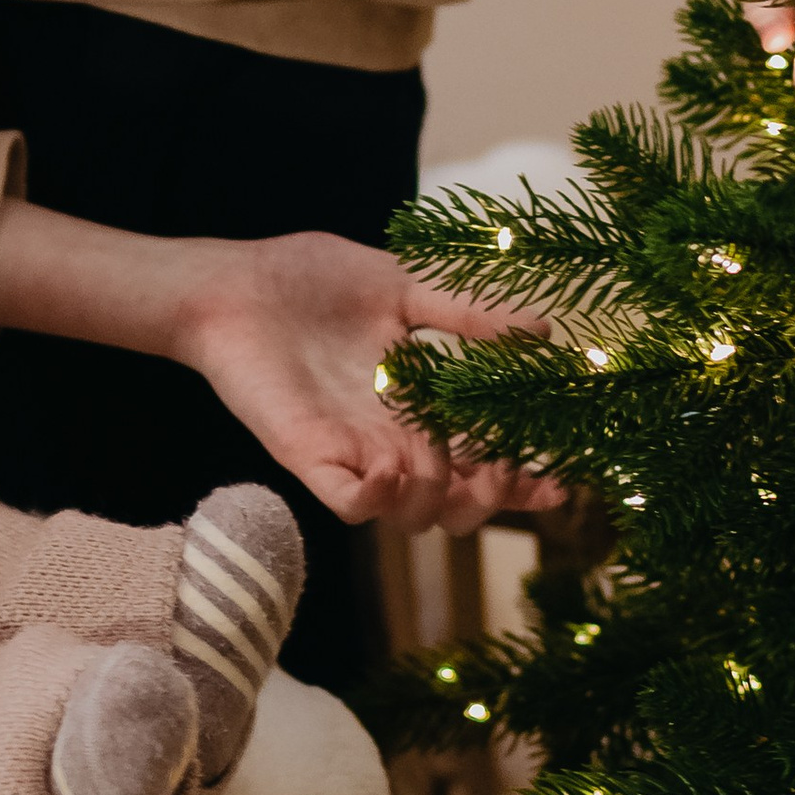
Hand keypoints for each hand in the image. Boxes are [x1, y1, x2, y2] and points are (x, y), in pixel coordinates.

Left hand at [169, 232, 565, 533]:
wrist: (232, 279)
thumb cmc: (306, 280)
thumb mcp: (401, 287)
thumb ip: (467, 312)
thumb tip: (544, 330)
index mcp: (413, 405)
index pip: (478, 459)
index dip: (522, 479)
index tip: (562, 478)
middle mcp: (386, 437)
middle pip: (455, 503)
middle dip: (492, 498)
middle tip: (504, 467)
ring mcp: (347, 451)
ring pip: (412, 515)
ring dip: (443, 499)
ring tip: (447, 462)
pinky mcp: (307, 453)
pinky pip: (350, 504)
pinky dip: (377, 501)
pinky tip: (390, 468)